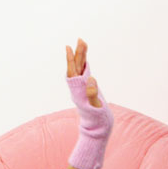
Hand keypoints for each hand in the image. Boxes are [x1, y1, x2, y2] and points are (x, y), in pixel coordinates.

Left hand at [63, 38, 112, 168]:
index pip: (73, 70)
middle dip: (79, 53)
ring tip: (83, 43)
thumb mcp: (95, 107)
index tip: (69, 47)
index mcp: (79, 90)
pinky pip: (85, 74)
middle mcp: (78, 87)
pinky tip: (85, 59)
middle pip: (77, 66)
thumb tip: (91, 79)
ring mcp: (83, 88)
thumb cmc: (97, 119)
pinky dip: (85, 64)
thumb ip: (92, 93)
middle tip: (80, 39)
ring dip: (81, 57)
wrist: (97, 129)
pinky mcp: (88, 90)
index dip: (71, 59)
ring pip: (80, 69)